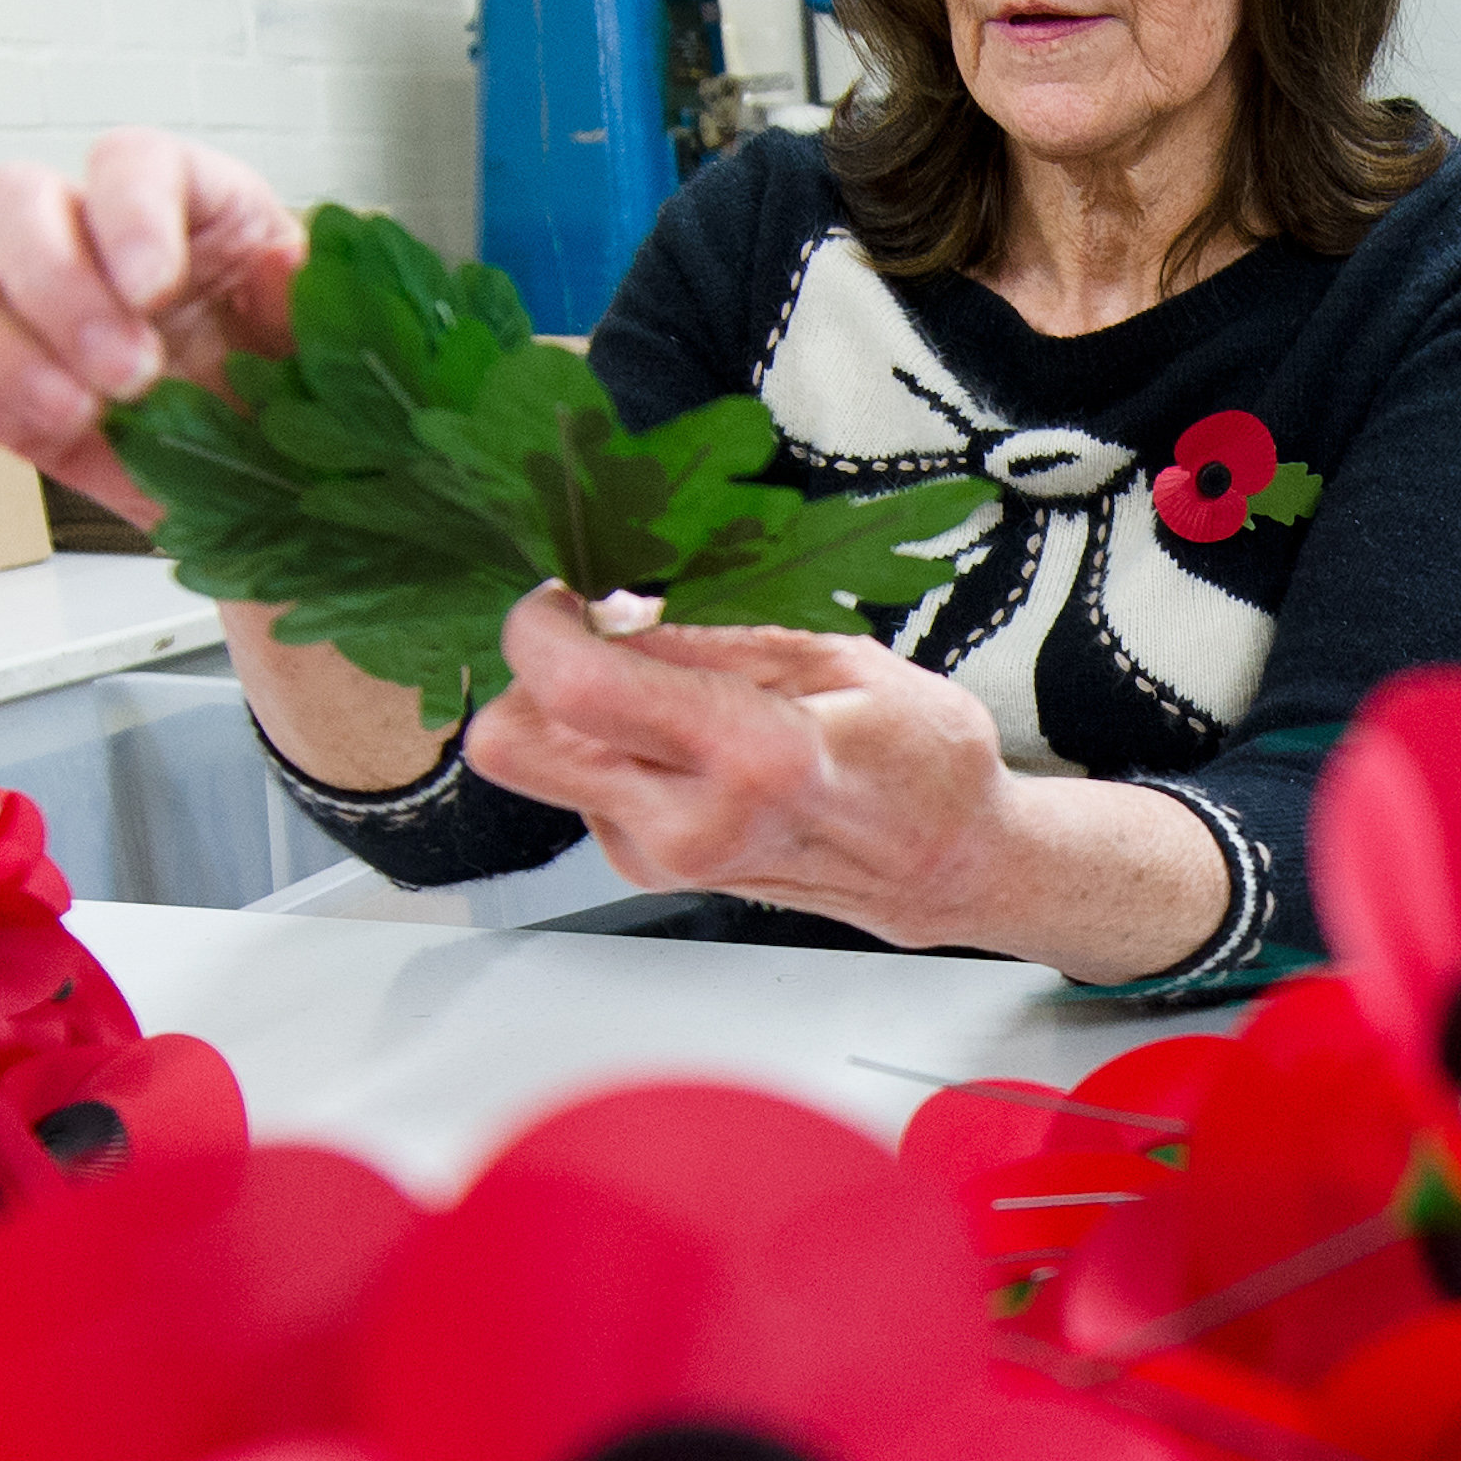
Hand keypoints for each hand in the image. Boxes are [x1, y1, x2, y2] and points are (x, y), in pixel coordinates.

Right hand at [0, 130, 309, 525]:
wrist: (287, 500)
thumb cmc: (307, 400)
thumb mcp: (337, 344)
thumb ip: (313, 298)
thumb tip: (279, 263)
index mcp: (188, 209)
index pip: (128, 160)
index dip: (129, 213)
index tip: (158, 288)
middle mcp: (91, 244)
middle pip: (10, 197)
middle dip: (57, 285)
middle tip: (131, 373)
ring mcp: (24, 318)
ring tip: (77, 411)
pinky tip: (11, 425)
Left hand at [461, 590, 1241, 981]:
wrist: (951, 865)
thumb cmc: (920, 759)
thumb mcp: (836, 658)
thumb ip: (710, 638)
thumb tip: (610, 604)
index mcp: (749, 761)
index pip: (571, 687)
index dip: (544, 622)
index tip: (573, 592)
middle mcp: (685, 826)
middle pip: (510, 743)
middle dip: (538, 673)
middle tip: (606, 635)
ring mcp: (657, 859)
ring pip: (541, 757)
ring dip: (582, 709)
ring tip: (681, 693)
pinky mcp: (643, 868)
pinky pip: (578, 781)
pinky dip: (611, 744)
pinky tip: (689, 738)